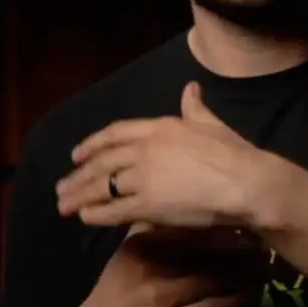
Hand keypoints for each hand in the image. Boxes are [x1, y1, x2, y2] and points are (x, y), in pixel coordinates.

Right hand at [52, 223, 263, 306]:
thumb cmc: (114, 290)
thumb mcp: (125, 255)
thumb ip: (145, 229)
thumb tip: (170, 201)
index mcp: (142, 245)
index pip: (185, 229)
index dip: (216, 223)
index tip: (242, 217)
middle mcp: (152, 266)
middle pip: (202, 252)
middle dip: (235, 247)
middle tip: (261, 241)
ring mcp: (160, 295)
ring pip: (210, 280)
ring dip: (240, 274)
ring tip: (264, 268)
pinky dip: (231, 302)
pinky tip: (250, 297)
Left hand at [55, 81, 270, 227]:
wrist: (246, 182)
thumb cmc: (235, 154)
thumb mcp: (211, 124)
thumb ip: (195, 108)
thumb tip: (191, 88)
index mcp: (160, 127)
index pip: (116, 133)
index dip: (93, 144)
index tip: (77, 154)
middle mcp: (145, 149)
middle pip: (102, 162)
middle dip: (79, 175)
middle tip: (61, 186)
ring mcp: (144, 177)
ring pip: (102, 186)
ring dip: (80, 195)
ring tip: (64, 204)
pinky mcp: (147, 204)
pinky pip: (114, 210)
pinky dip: (96, 214)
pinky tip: (84, 217)